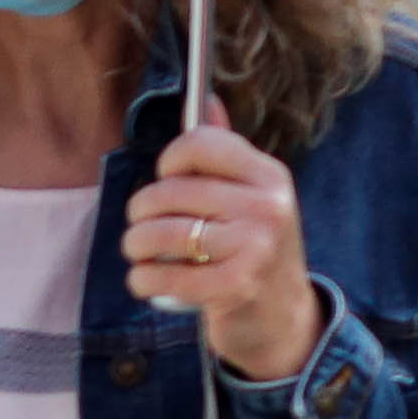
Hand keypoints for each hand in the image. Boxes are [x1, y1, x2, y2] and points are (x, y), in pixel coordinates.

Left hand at [126, 116, 317, 382]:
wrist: (282, 319)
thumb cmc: (253, 250)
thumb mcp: (250, 196)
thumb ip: (224, 152)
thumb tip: (205, 99)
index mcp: (269, 176)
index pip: (198, 144)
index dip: (168, 162)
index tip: (168, 181)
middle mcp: (266, 206)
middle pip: (168, 191)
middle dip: (141, 212)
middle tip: (145, 228)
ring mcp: (253, 247)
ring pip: (158, 233)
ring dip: (135, 246)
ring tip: (142, 254)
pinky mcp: (234, 287)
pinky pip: (162, 275)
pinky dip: (142, 280)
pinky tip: (148, 281)